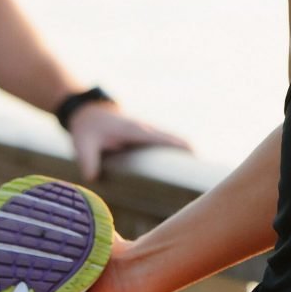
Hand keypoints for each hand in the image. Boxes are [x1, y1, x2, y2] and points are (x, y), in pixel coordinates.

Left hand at [64, 102, 189, 181]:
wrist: (86, 112)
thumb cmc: (87, 128)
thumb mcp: (84, 144)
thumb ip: (89, 161)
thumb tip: (95, 179)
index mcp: (137, 131)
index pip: (168, 140)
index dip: (184, 149)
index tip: (200, 162)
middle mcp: (147, 130)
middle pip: (178, 142)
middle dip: (192, 156)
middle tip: (206, 178)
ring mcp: (148, 133)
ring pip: (174, 143)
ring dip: (186, 157)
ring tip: (198, 179)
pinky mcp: (146, 138)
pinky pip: (167, 146)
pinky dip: (177, 155)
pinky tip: (180, 173)